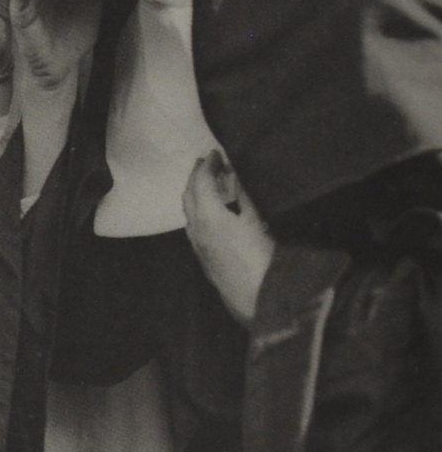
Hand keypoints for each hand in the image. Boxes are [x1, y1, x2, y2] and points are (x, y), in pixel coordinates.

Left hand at [183, 150, 274, 324]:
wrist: (256, 298)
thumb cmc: (261, 259)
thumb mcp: (256, 222)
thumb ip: (244, 197)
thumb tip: (236, 178)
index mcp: (208, 216)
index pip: (201, 181)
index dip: (207, 164)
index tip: (215, 152)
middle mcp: (196, 228)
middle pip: (189, 193)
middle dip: (196, 175)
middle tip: (206, 161)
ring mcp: (196, 242)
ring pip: (188, 209)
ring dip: (194, 191)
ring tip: (207, 180)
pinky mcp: (201, 254)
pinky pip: (192, 223)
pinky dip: (197, 208)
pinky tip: (208, 207)